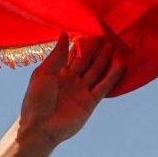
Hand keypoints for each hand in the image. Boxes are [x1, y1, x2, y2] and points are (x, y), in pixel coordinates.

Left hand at [16, 33, 125, 150]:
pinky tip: (121, 65)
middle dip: (96, 48)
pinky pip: (103, 87)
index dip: (81, 43)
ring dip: (105, 59)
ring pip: (96, 71)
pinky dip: (112, 77)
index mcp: (57, 73)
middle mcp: (71, 80)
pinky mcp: (90, 102)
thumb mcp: (43, 73)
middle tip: (106, 33)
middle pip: (87, 61)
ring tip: (115, 44)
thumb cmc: (36, 100)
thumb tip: (64, 33)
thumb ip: (57, 55)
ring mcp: (81, 91)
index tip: (91, 29)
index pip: (72, 55)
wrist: (40, 127)